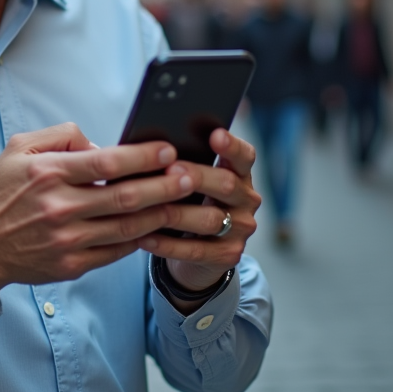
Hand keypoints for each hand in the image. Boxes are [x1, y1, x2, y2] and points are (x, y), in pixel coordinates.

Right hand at [0, 123, 197, 299]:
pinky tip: (158, 226)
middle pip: (125, 197)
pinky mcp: (71, 265)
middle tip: (190, 175)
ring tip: (185, 202)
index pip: (106, 162)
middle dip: (164, 185)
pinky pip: (116, 251)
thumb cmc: (1, 192)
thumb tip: (99, 143)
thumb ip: (61, 137)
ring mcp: (67, 240)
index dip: (142, 156)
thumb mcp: (19, 148)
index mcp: (48, 174)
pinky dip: (140, 239)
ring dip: (161, 214)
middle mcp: (59, 208)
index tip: (168, 149)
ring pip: (127, 227)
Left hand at [138, 129, 260, 297]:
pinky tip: (145, 237)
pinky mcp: (228, 257)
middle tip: (171, 169)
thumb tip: (148, 148)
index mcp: (240, 175)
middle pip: (227, 184)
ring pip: (211, 219)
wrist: (198, 253)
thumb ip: (182, 166)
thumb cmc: (188, 203)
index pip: (244, 156)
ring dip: (177, 212)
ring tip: (149, 205)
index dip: (232, 146)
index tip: (215, 135)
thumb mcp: (192, 184)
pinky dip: (168, 244)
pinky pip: (196, 250)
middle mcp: (247, 201)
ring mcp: (241, 230)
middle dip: (197, 176)